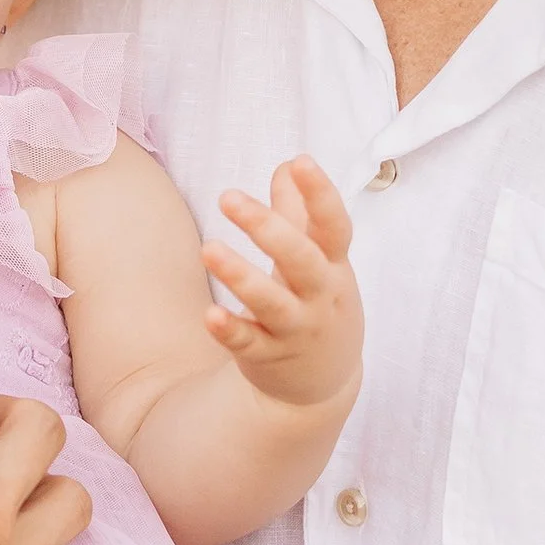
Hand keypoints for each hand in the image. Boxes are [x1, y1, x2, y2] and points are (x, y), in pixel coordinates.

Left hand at [205, 158, 360, 409]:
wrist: (325, 382)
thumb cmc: (317, 303)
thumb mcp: (319, 261)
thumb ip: (300, 213)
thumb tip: (287, 165)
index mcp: (333, 266)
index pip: (334, 227)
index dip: (321, 195)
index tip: (301, 162)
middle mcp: (320, 297)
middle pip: (301, 260)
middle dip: (268, 228)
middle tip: (228, 197)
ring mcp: (296, 329)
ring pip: (272, 303)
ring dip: (241, 277)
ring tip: (209, 248)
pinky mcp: (269, 357)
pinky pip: (249, 343)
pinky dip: (230, 330)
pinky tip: (209, 315)